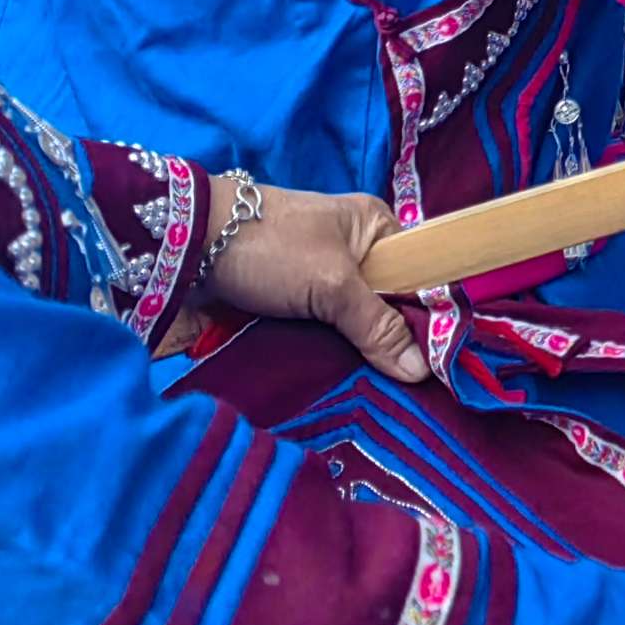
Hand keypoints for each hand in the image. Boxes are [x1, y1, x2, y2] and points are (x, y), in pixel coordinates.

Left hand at [224, 185, 431, 380]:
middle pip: (386, 307)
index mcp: (376, 228)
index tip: (439, 362)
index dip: (429, 317)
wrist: (185, 247)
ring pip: (352, 327)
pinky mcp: (290, 306)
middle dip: (390, 345)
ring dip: (356, 357)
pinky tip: (340, 386)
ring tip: (378, 396)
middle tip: (407, 389)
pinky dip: (326, 357)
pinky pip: (321, 336)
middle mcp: (353, 253)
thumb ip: (378, 326)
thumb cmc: (271, 247)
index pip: (419, 276)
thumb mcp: (333, 284)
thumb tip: (423, 372)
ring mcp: (319, 281)